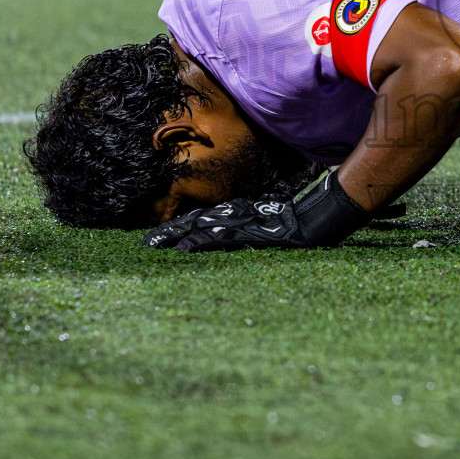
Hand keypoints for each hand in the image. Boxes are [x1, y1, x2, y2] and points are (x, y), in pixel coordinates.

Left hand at [145, 196, 309, 252]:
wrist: (312, 219)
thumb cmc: (292, 222)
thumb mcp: (264, 223)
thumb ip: (246, 229)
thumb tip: (232, 238)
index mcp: (236, 210)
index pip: (202, 217)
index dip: (180, 224)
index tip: (161, 233)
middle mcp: (233, 212)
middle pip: (194, 219)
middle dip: (170, 229)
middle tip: (147, 240)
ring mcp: (238, 221)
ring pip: (200, 226)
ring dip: (176, 234)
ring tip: (155, 243)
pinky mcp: (246, 233)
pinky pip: (218, 238)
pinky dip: (198, 242)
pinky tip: (183, 248)